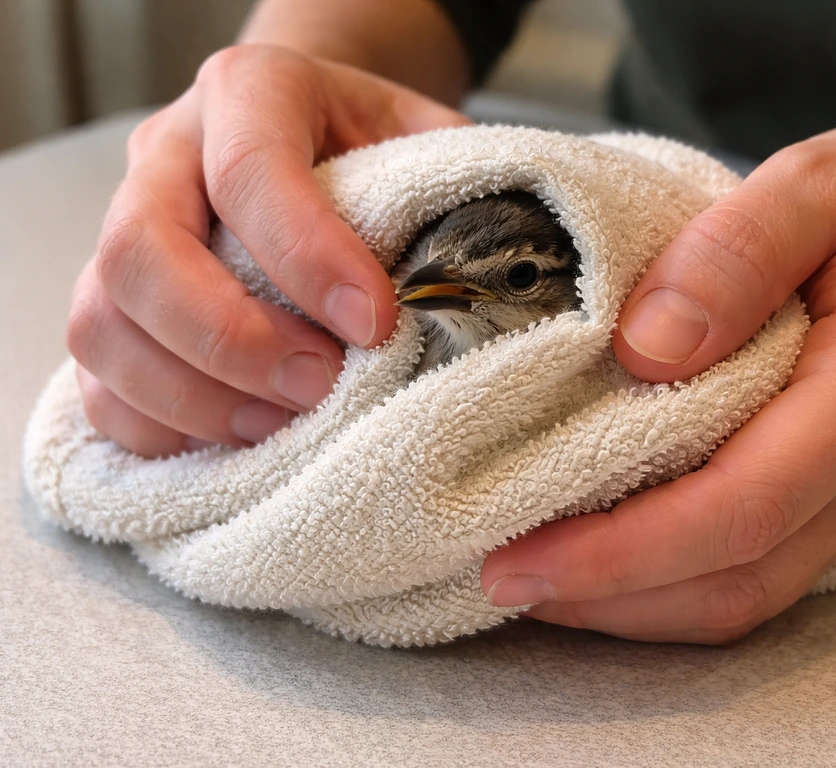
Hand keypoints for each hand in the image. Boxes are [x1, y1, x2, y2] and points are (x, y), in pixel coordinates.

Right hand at [67, 44, 468, 456]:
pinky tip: (235, 437)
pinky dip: (159, 427)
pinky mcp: (115, 304)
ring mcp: (124, 231)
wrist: (311, 127)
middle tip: (317, 385)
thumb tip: (467, 289)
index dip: (308, 258)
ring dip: (193, 396)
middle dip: (232, 339)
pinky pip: (97, 382)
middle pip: (140, 252)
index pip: (251, 170)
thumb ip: (443, 189)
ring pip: (102, 325)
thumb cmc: (369, 141)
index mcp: (248, 94)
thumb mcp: (420, 136)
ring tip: (282, 426)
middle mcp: (165, 157)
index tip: (375, 324)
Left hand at [482, 118, 835, 641]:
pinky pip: (756, 573)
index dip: (627, 547)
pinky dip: (670, 586)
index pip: (745, 501)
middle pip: (738, 573)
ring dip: (633, 605)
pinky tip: (603, 565)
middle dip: (610, 593)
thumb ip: (736, 253)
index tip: (523, 554)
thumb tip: (643, 348)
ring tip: (534, 582)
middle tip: (499, 577)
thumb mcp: (822, 181)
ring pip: (746, 594)